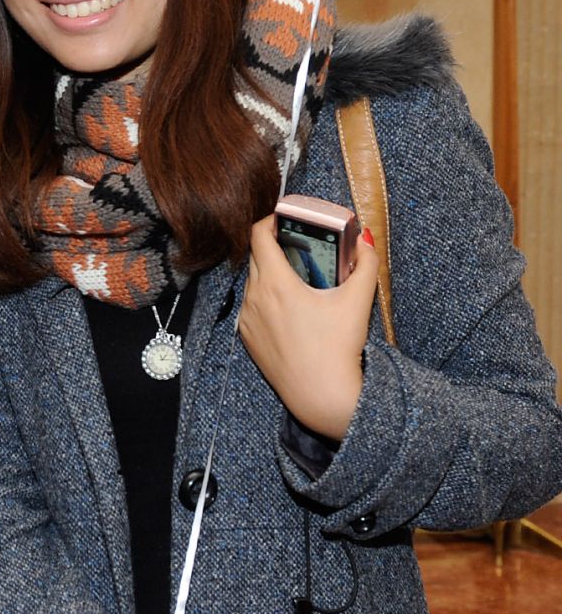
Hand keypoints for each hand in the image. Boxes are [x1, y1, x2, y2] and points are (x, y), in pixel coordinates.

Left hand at [238, 216, 378, 440]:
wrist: (321, 395)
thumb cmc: (337, 348)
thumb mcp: (358, 302)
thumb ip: (366, 265)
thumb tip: (366, 241)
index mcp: (274, 282)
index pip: (258, 235)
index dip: (269, 220)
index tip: (285, 218)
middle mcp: (253, 297)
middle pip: (256, 257)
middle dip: (275, 247)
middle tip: (300, 247)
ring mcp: (246, 319)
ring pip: (253, 284)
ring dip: (270, 275)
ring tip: (297, 279)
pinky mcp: (247, 338)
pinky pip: (251, 308)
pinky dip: (266, 300)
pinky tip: (289, 309)